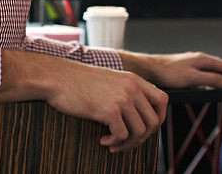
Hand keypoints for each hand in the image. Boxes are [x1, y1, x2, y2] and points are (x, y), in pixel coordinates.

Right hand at [0, 50, 166, 152]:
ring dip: (127, 143)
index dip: (159, 118)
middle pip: (154, 121)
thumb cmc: (80, 82)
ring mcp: (122, 98)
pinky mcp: (109, 109)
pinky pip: (122, 135)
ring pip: (140, 131)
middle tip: (125, 142)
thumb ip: (127, 91)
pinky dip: (114, 142)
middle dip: (142, 138)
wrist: (58, 78)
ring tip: (112, 142)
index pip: (163, 100)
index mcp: (134, 79)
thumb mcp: (110, 81)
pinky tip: (102, 140)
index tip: (144, 128)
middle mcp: (132, 87)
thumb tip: (139, 116)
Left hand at [120, 51, 221, 89]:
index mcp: (204, 59)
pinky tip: (209, 83)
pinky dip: (213, 76)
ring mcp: (193, 62)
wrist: (151, 68)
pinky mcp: (187, 67)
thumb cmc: (169, 73)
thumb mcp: (192, 78)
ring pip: (213, 68)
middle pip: (221, 66)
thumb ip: (211, 80)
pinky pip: (205, 71)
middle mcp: (200, 58)